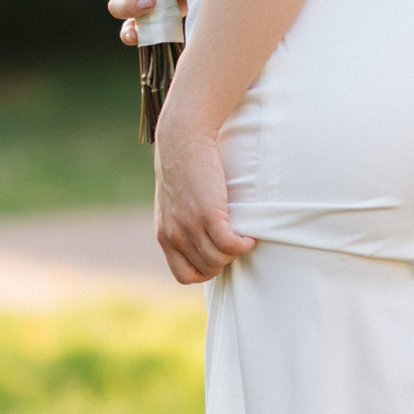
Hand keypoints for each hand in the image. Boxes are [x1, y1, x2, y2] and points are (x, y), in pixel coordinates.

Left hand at [152, 82, 253, 284]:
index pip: (183, 275)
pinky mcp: (208, 215)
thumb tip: (200, 236)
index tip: (218, 255)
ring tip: (243, 236)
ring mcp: (190, 226)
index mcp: (165, 234)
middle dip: (224, 261)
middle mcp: (174, 235)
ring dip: (235, 252)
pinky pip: (229, 245)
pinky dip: (243, 244)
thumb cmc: (183, 165)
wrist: (183, 137)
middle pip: (206, 269)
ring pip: (219, 260)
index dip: (204, 271)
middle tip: (234, 242)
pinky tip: (248, 234)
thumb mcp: (175, 201)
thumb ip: (181, 222)